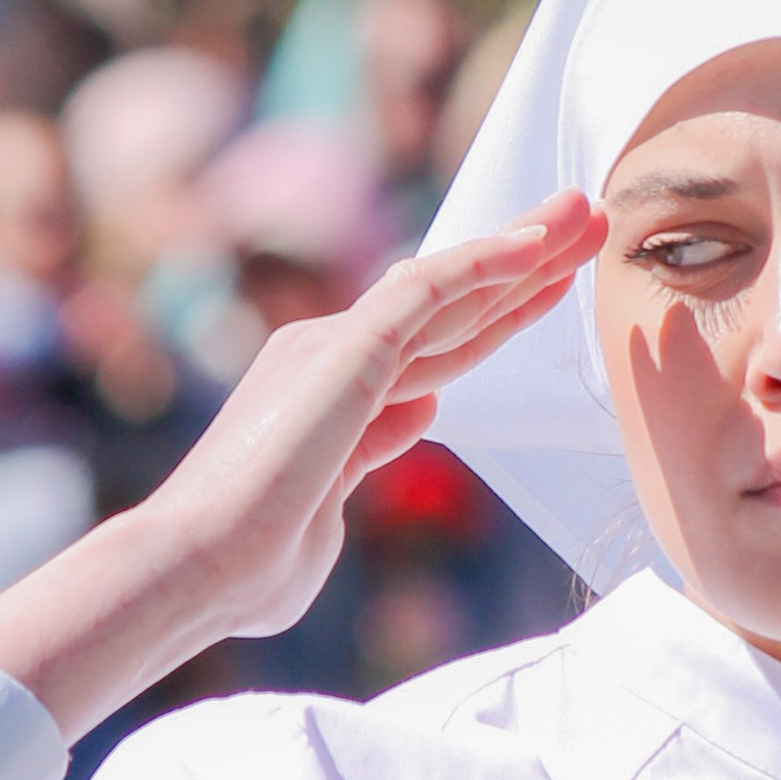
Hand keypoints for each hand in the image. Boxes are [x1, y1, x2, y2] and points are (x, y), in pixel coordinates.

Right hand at [0, 193, 603, 740]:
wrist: (197, 567)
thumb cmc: (250, 566)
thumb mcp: (333, 499)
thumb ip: (375, 449)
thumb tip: (423, 409)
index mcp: (331, 392)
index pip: (433, 343)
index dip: (496, 313)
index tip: (549, 286)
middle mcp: (332, 355)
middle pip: (452, 303)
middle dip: (523, 264)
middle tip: (583, 222)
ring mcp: (337, 347)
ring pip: (450, 284)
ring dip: (523, 247)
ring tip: (584, 212)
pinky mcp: (347, 350)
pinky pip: (429, 291)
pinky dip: (485, 263)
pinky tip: (537, 245)